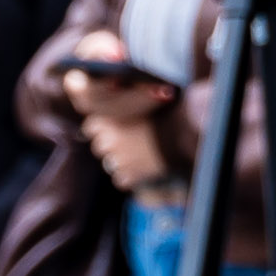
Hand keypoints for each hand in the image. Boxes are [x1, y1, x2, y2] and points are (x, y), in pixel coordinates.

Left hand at [73, 62, 184, 194]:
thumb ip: (125, 105)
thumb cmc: (167, 111)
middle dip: (112, 146)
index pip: (91, 127)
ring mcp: (117, 159)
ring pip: (110, 164)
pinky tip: (147, 167)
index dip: (104, 129)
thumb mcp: (141, 100)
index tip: (119, 128)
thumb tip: (117, 96)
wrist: (184, 133)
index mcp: (106, 118)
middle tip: (133, 142)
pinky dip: (132, 176)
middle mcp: (107, 139)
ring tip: (142, 154)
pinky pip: (122, 180)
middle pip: (99, 146)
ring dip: (122, 161)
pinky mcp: (128, 175)